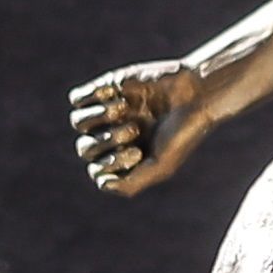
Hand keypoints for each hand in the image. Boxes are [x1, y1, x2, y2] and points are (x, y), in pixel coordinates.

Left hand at [70, 59, 219, 196]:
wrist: (195, 93)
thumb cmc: (182, 132)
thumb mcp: (160, 166)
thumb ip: (131, 183)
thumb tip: (103, 183)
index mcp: (124, 158)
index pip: (97, 170)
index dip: (112, 163)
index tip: (138, 152)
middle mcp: (113, 136)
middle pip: (85, 148)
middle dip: (107, 140)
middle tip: (134, 129)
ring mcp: (108, 112)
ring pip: (78, 123)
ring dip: (98, 117)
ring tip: (123, 107)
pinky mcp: (107, 88)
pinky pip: (77, 98)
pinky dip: (92, 98)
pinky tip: (116, 94)